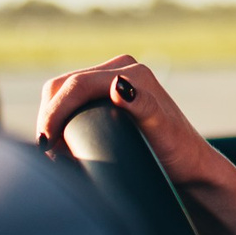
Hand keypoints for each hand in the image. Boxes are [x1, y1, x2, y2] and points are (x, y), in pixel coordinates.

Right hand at [36, 55, 235, 234]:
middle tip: (47, 153)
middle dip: (49, 117)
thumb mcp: (162, 131)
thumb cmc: (178, 153)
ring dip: (52, 119)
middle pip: (63, 86)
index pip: (75, 85)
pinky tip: (61, 144)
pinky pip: (73, 102)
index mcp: (129, 71)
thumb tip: (118, 87)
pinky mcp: (107, 97)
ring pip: (63, 94)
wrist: (189, 165)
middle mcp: (119, 69)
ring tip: (53, 152)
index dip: (53, 113)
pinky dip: (61, 120)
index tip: (45, 145)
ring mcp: (112, 82)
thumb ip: (144, 107)